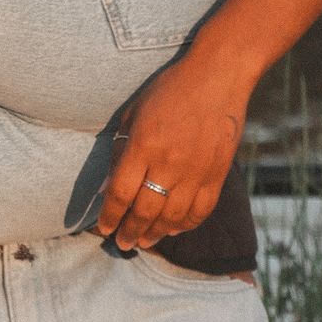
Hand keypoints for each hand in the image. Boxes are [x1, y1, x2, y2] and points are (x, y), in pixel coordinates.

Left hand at [93, 54, 252, 250]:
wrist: (217, 78)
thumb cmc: (169, 90)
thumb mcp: (134, 113)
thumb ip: (119, 151)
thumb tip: (106, 189)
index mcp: (143, 146)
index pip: (121, 193)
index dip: (110, 216)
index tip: (104, 228)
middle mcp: (168, 163)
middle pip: (145, 211)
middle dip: (130, 232)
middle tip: (123, 243)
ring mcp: (195, 172)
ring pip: (172, 218)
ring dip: (156, 234)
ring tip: (145, 241)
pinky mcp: (216, 175)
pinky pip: (200, 211)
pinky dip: (185, 225)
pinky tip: (173, 229)